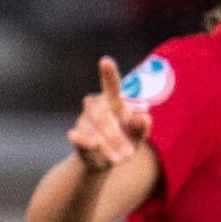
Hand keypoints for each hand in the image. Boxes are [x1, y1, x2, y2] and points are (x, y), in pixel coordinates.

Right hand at [68, 57, 151, 171]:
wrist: (106, 159)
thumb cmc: (126, 140)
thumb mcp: (138, 135)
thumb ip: (142, 126)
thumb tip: (144, 117)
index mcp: (113, 100)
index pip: (111, 85)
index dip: (108, 73)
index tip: (105, 61)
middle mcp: (96, 105)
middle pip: (104, 116)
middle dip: (116, 136)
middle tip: (129, 154)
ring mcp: (84, 119)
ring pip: (94, 129)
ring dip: (108, 145)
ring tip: (120, 159)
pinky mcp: (76, 134)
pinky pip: (78, 136)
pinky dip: (86, 141)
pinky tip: (93, 144)